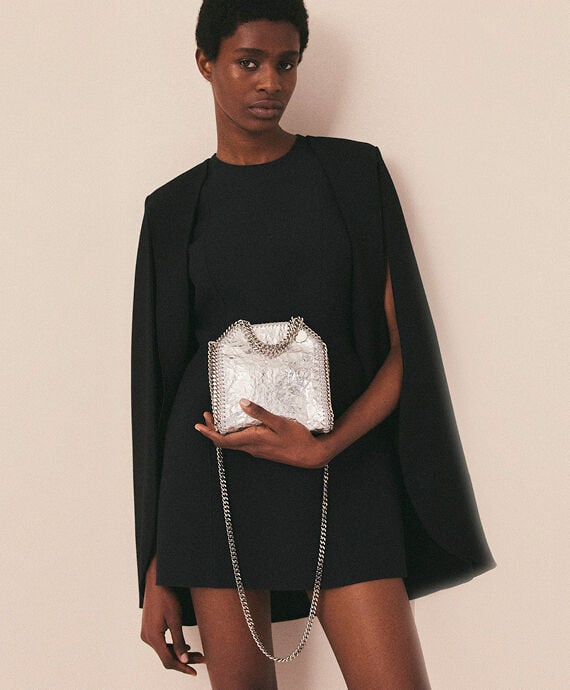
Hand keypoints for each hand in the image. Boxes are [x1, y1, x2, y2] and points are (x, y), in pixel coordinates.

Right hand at [141, 557, 204, 674]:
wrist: (156, 581)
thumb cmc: (166, 596)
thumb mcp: (176, 619)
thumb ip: (179, 641)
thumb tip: (184, 659)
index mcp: (153, 637)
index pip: (168, 660)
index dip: (182, 667)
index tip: (194, 671)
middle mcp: (147, 637)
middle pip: (167, 656)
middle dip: (184, 660)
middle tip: (202, 659)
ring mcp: (147, 633)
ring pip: (164, 650)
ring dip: (179, 653)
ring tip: (197, 654)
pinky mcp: (149, 628)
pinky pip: (161, 643)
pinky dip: (173, 646)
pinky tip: (184, 647)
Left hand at [194, 399, 329, 468]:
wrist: (312, 455)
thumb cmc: (298, 439)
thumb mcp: (280, 422)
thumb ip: (260, 413)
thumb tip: (242, 402)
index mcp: (252, 440)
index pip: (223, 440)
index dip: (209, 432)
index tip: (199, 424)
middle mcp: (252, 447)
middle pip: (225, 442)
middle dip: (213, 431)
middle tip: (206, 418)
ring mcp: (258, 450)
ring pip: (234, 443)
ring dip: (223, 433)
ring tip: (218, 420)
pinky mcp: (264, 450)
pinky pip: (243, 443)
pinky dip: (235, 435)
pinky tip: (240, 426)